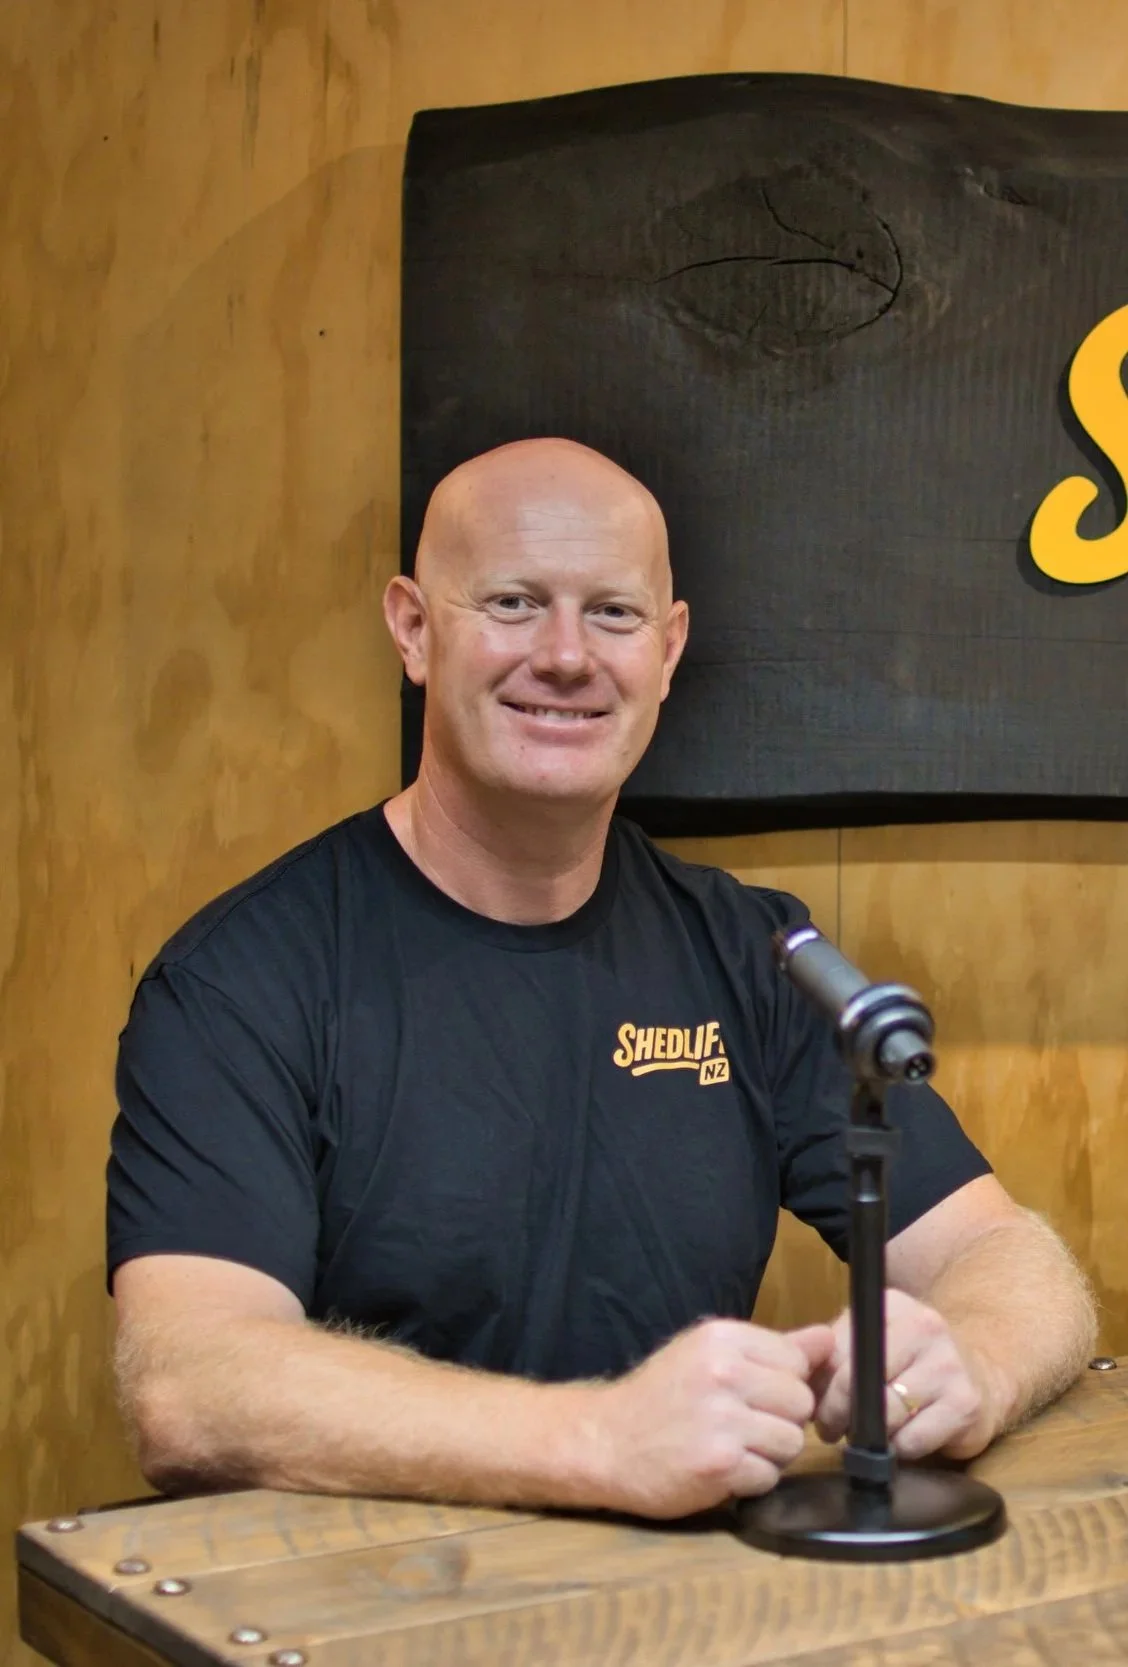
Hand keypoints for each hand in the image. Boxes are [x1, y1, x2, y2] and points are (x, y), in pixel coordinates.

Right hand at [586, 1317, 835, 1518]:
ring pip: (792, 1441)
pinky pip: (770, 1476)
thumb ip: (772, 1347)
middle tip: (745, 1425)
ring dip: (770, 1454)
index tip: (758, 1395)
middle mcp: (724, 1372)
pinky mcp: (720, 1463)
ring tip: (735, 1448)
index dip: (785, 1383)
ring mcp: (722, 1418)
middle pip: (801, 1402)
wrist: (606, 1442)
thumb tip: (828, 1339)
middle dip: (781, 1420)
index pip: (798, 1359)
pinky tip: (722, 1470)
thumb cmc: (661, 1396)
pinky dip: (751, 1481)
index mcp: (722, 1337)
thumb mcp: (708, 1355)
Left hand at [812, 1288, 1001, 1461]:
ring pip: (885, 1414)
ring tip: (867, 1437)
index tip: (815, 1406)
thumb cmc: (912, 1361)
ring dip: (869, 1436)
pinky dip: (900, 1449)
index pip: (837, 1350)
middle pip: (858, 1382)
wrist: (983, 1372)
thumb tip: (796, 1383)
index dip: (820, 1386)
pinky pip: (913, 1440)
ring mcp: (948, 1363)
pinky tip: (902, 1440)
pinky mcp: (966, 1403)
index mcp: (892, 1306)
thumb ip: (833, 1355)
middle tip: (831, 1430)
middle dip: (837, 1414)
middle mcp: (923, 1326)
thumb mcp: (872, 1343)